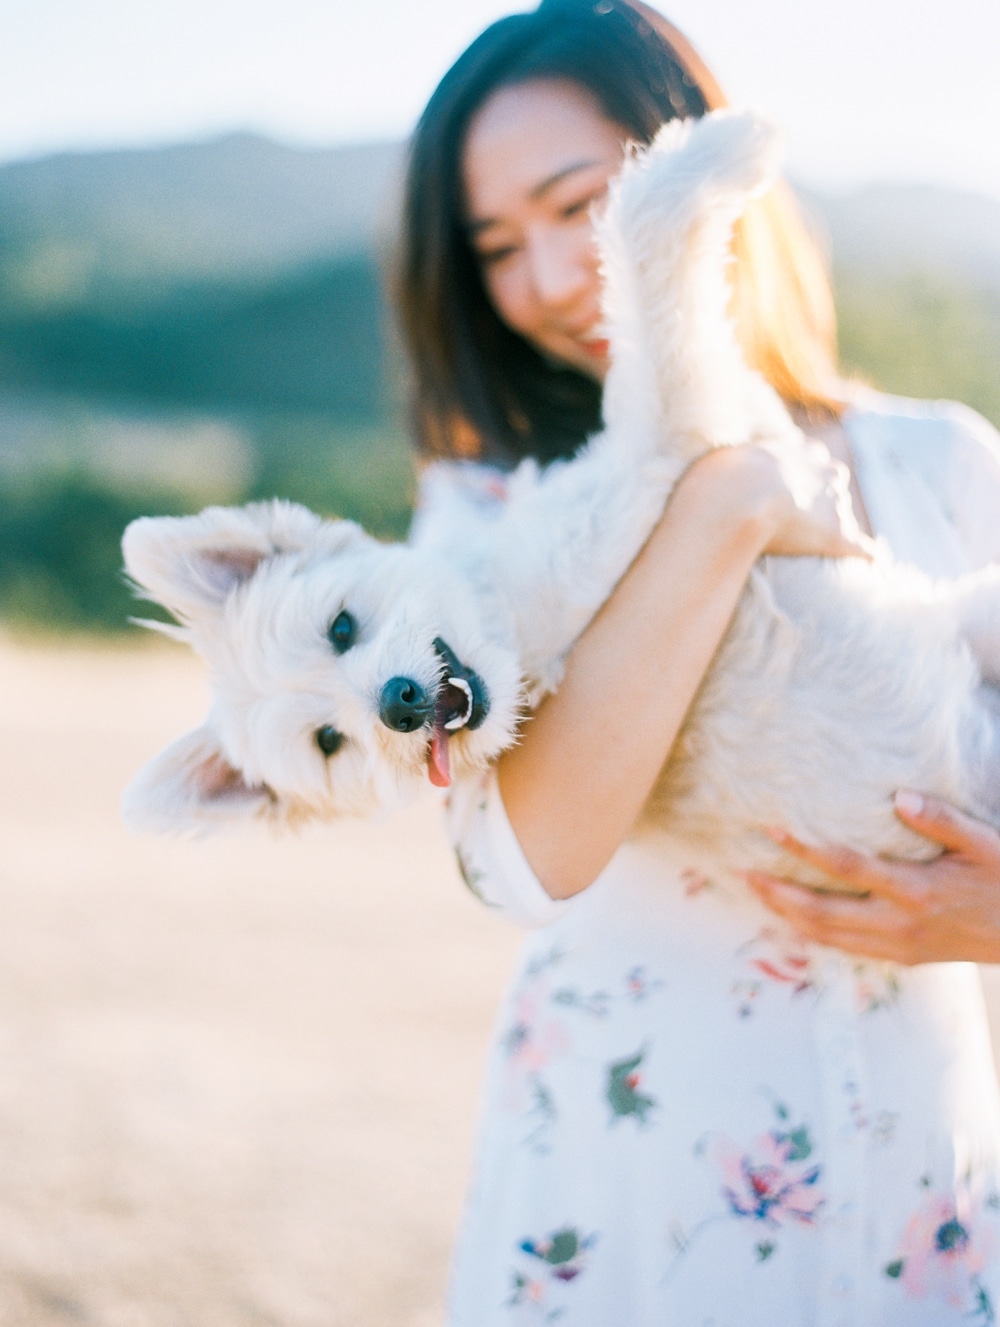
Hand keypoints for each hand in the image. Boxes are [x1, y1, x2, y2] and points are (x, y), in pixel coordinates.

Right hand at [693, 440, 873, 561]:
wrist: (735, 502)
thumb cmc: (720, 481)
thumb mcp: (721, 461)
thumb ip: (725, 466)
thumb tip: (705, 476)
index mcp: (799, 452)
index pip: (809, 458)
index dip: (797, 474)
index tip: (785, 487)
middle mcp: (823, 473)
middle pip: (832, 480)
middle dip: (822, 496)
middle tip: (801, 516)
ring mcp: (833, 505)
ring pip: (842, 514)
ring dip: (833, 527)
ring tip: (819, 546)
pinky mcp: (836, 536)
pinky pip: (861, 547)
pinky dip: (866, 555)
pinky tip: (875, 565)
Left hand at [747, 792, 999, 964]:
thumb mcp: (986, 844)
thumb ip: (942, 821)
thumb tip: (899, 796)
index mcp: (916, 892)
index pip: (845, 868)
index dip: (803, 849)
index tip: (771, 828)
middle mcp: (900, 924)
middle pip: (821, 913)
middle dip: (776, 892)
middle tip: (740, 871)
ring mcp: (900, 947)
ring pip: (828, 937)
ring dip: (786, 915)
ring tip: (756, 892)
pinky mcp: (904, 958)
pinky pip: (846, 947)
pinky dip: (813, 933)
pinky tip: (793, 918)